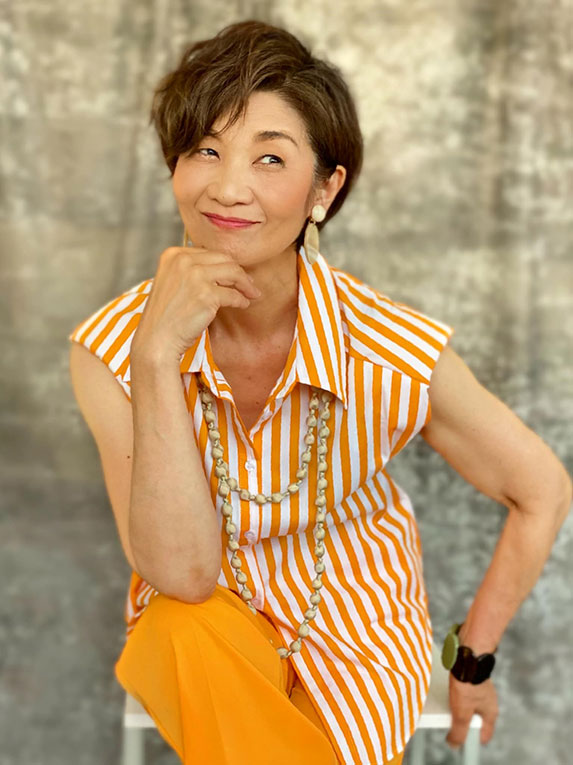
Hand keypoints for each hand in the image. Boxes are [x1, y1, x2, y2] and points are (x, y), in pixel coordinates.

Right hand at [131, 245, 261, 363]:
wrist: (157, 339)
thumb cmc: (165, 316)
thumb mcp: (172, 282)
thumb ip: (191, 270)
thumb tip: (223, 268)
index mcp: (173, 254)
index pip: (209, 252)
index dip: (225, 264)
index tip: (235, 274)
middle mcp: (183, 261)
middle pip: (224, 259)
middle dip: (240, 272)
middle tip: (249, 284)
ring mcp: (195, 276)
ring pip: (233, 273)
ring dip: (246, 284)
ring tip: (252, 293)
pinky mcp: (207, 295)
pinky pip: (233, 295)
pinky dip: (241, 300)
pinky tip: (243, 304)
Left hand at [445, 674, 498, 749]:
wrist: (468, 655)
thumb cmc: (468, 683)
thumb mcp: (461, 713)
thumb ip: (459, 731)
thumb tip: (454, 744)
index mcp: (490, 713)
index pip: (485, 734)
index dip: (473, 740)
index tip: (464, 741)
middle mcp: (487, 701)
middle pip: (474, 719)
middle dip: (462, 721)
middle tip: (451, 720)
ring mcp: (480, 688)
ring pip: (467, 703)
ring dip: (457, 704)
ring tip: (446, 702)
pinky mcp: (472, 677)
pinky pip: (463, 690)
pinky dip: (455, 691)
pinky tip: (446, 689)